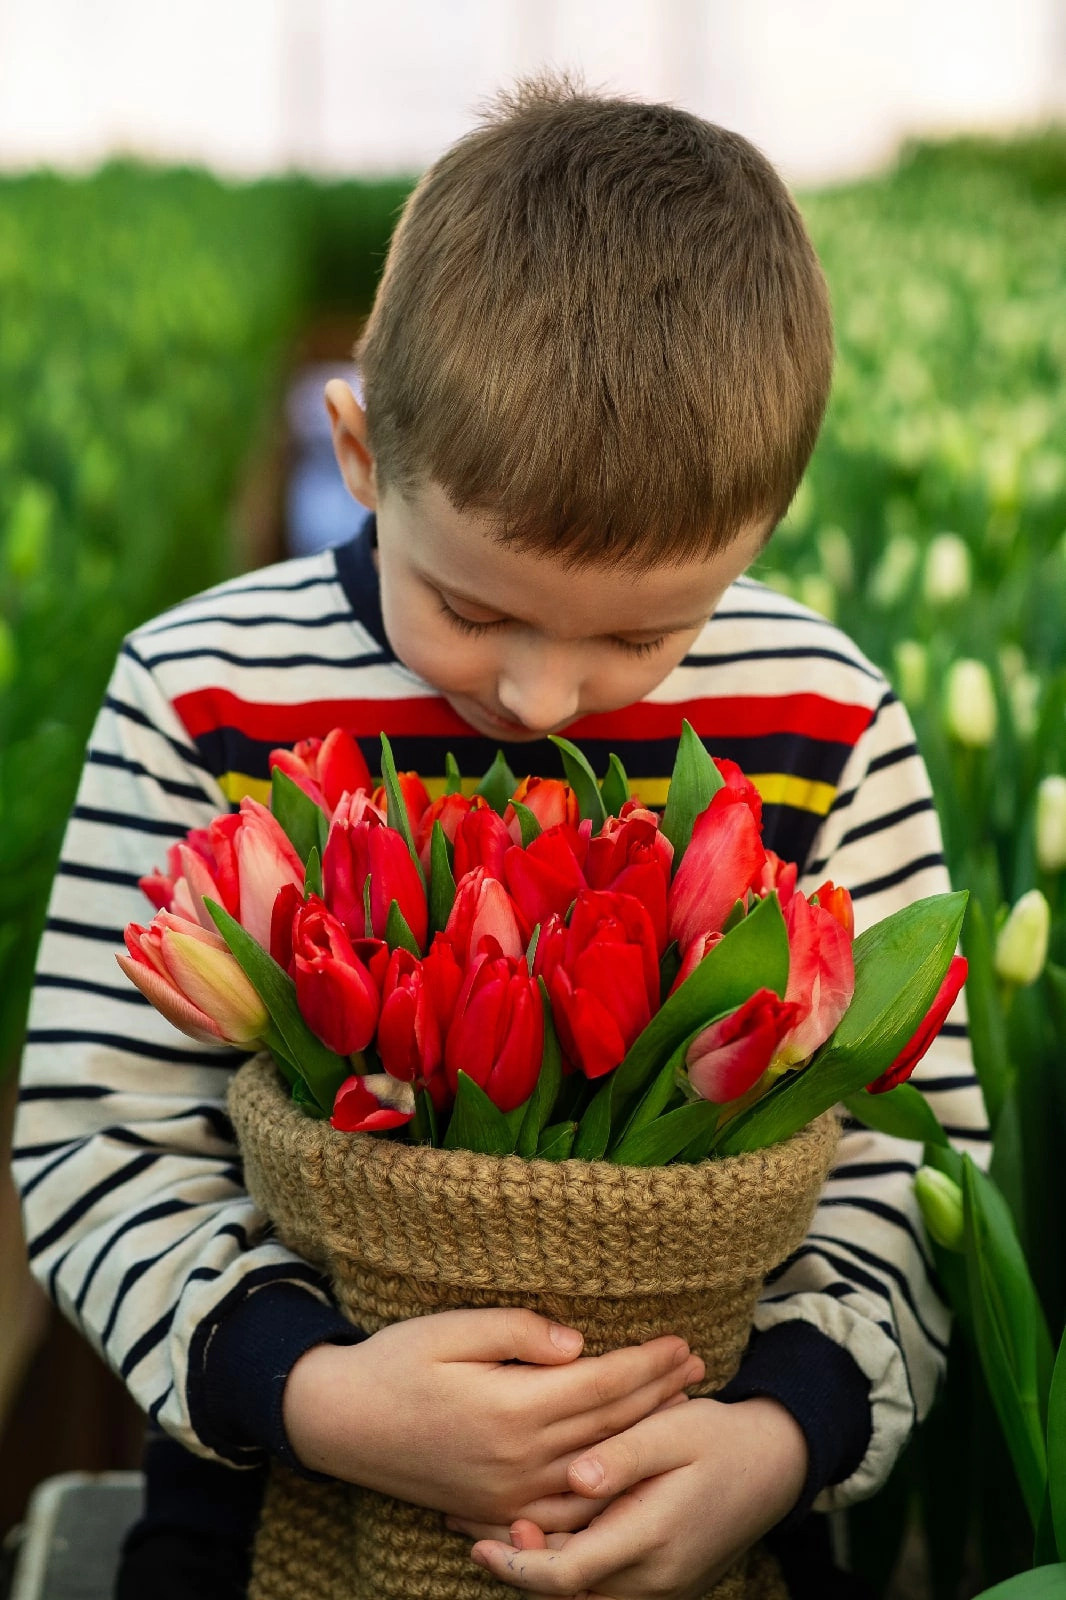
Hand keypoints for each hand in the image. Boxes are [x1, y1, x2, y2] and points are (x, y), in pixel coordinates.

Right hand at [282, 1307, 703, 1524]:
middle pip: (609, 1426)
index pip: (601, 1383)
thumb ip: (518, 1332)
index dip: (647, 1362)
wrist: (340, 1424)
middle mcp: (518, 1459)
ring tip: (678, 1411)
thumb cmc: (395, 1363)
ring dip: (643, 1440)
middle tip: (699, 1367)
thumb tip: (580, 1343)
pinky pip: (566, 1512)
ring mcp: (508, 1494)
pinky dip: (605, 1490)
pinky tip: (625, 1470)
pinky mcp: (495, 1510)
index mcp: (512, 1407)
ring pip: (597, 1473)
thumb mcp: (450, 1328)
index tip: (681, 1341)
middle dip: (659, 1394)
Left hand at [464, 1395, 808, 1598]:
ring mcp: (661, 1589)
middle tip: (471, 1528)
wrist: (774, 1467)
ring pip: (582, 1594)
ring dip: (540, 1567)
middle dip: (516, 1564)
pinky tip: (543, 1534)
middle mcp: (654, 1578)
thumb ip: (622, 1455)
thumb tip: (574, 1477)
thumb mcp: (673, 1429)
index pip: (566, 1573)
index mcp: (652, 1538)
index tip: (477, 1542)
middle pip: (566, 1592)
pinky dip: (569, 1568)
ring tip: (497, 1528)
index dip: (516, 1563)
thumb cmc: (718, 1439)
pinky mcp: (663, 1585)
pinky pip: (603, 1588)